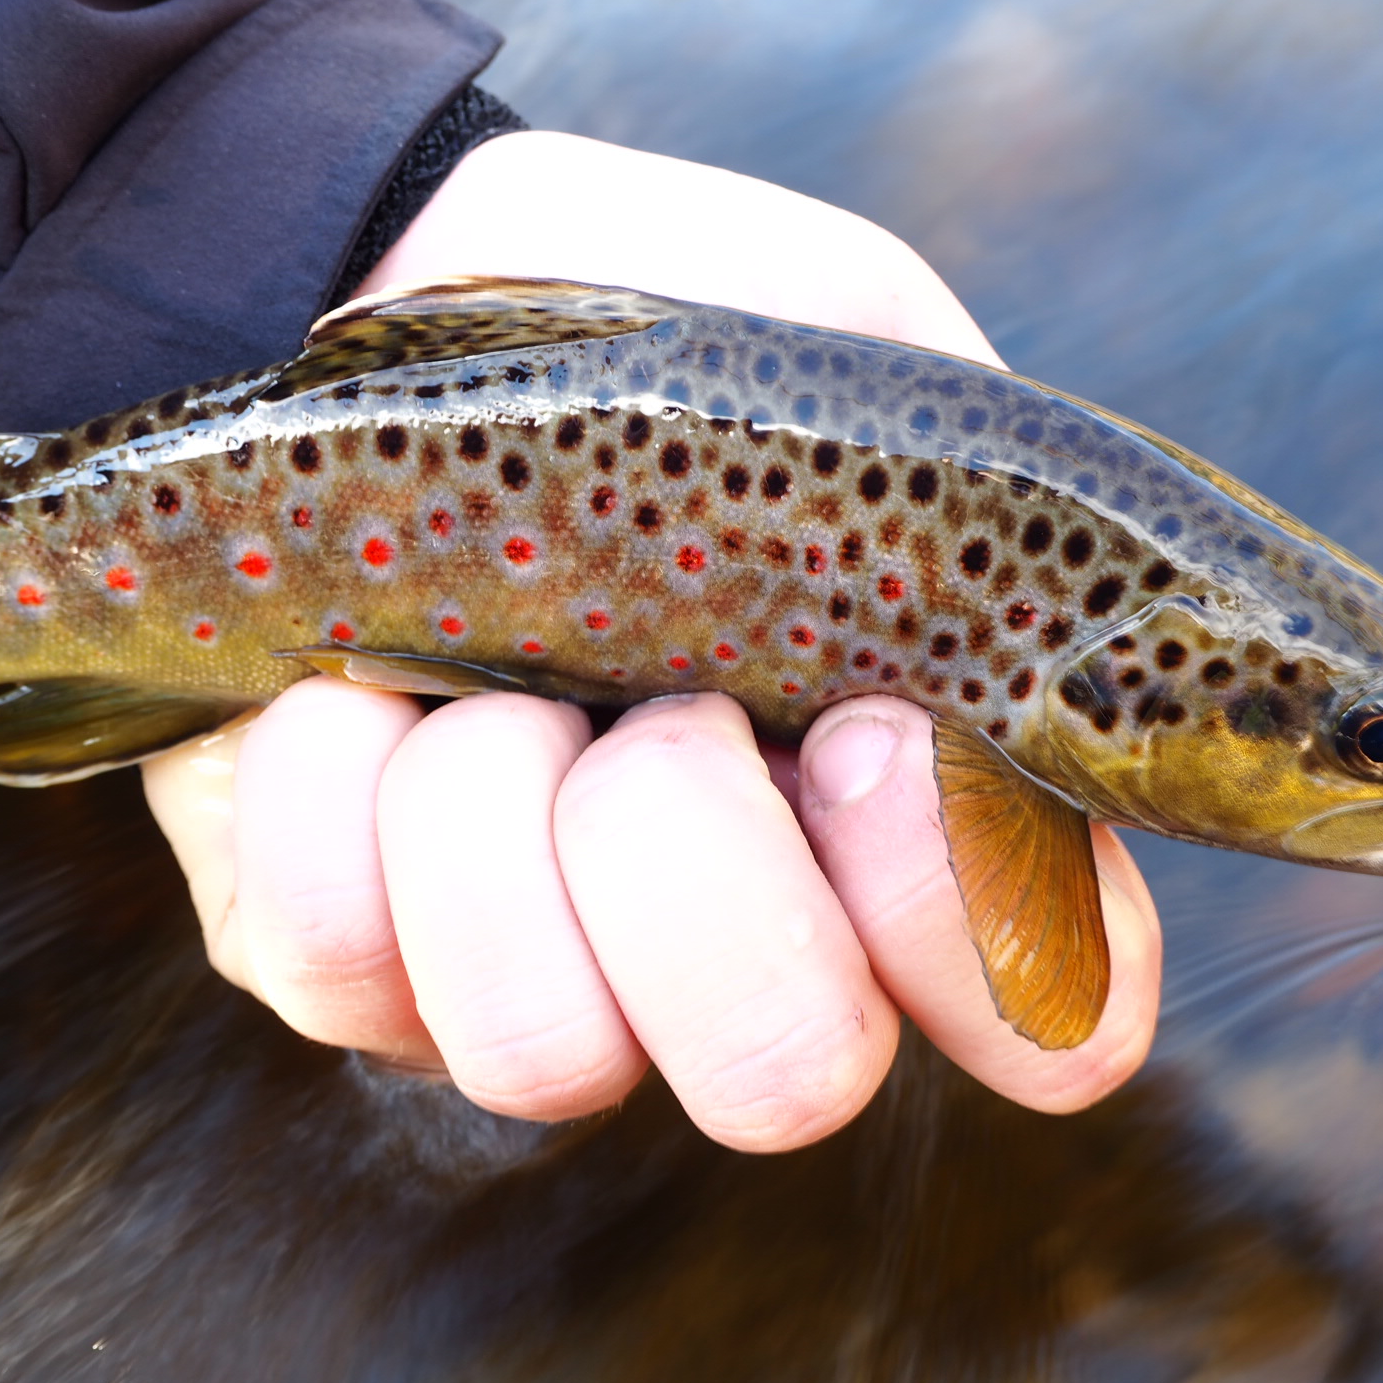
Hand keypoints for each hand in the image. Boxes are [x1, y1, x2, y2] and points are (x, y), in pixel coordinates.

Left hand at [141, 132, 1161, 1150]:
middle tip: (662, 696)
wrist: (413, 304)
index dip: (968, 919)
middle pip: (782, 1077)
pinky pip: (332, 961)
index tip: (871, 727)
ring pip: (543, 1048)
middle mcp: (739, 955)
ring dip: (499, 810)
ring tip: (484, 673)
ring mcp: (539, 979)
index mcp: (912, 832)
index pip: (1051, 1024)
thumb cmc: (664, 343)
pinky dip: (332, 796)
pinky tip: (346, 690)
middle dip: (699, 861)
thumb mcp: (853, 352)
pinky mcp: (343, 958)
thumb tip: (932, 720)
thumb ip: (953, 506)